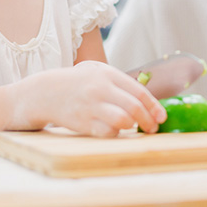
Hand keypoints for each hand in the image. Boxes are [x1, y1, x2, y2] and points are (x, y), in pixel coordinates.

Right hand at [14, 61, 166, 136]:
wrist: (45, 92)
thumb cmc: (77, 82)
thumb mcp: (97, 71)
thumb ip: (120, 82)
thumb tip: (148, 101)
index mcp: (108, 75)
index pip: (139, 92)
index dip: (154, 107)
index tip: (161, 117)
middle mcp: (100, 89)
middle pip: (135, 108)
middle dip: (148, 121)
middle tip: (152, 128)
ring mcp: (91, 106)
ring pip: (123, 121)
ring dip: (132, 127)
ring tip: (132, 128)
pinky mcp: (83, 123)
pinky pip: (107, 133)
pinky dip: (115, 134)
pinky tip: (113, 130)